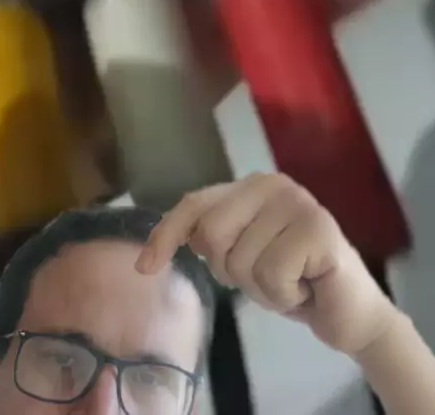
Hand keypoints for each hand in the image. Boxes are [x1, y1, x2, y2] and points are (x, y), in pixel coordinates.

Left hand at [136, 172, 395, 355]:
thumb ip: (216, 237)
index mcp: (252, 186)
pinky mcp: (319, 228)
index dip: (167, 234)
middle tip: (267, 276)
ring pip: (240, 260)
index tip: (145, 267)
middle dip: (231, 271)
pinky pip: (271, 274)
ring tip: (291, 282)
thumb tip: (171, 240)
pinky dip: (283, 296)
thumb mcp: (244, 257)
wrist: (349, 311)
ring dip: (261, 289)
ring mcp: (298, 202)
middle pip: (212, 233)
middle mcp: (273, 184)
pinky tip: (306, 288)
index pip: (195, 204)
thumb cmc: (294, 281)